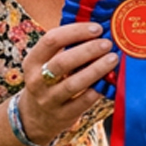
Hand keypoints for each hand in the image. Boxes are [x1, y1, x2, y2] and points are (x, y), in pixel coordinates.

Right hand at [17, 21, 117, 143]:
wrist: (34, 117)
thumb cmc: (47, 81)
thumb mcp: (45, 63)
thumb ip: (64, 48)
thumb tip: (97, 30)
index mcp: (33, 61)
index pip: (51, 40)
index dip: (75, 32)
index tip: (97, 28)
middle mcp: (37, 80)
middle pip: (62, 62)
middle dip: (88, 50)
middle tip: (107, 43)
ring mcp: (49, 100)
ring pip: (73, 83)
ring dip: (96, 69)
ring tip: (113, 59)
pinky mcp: (62, 115)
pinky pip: (83, 102)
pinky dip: (97, 90)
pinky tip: (109, 81)